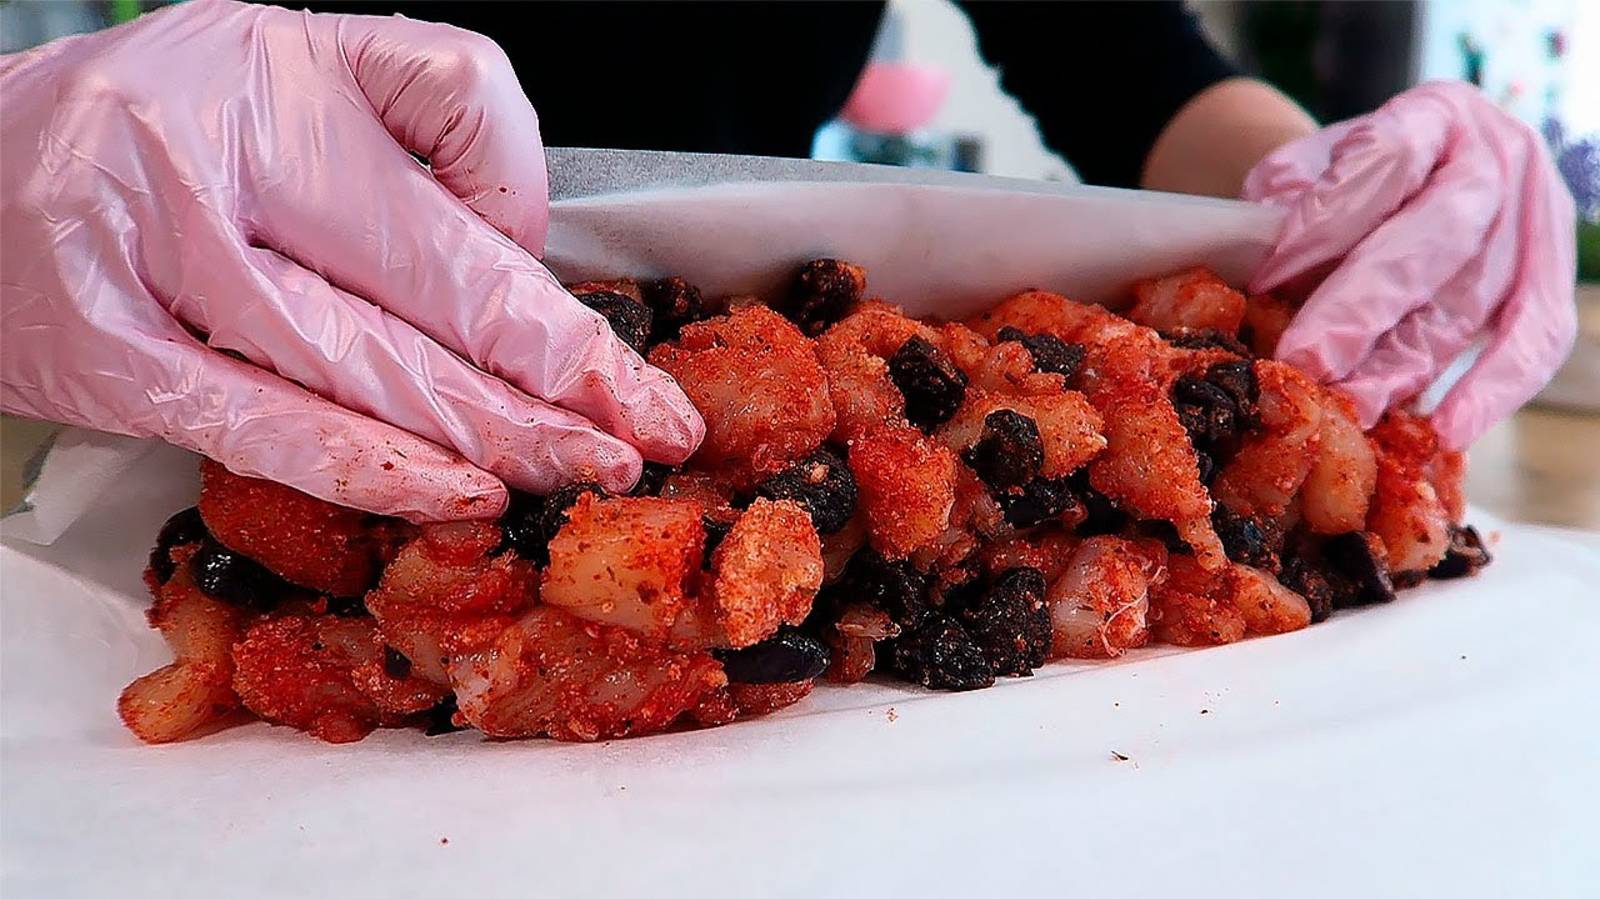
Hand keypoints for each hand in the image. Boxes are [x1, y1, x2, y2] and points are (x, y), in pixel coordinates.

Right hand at [0, 0, 701, 520]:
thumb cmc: (163, 127)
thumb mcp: (298, 70)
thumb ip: (431, 126)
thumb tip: (524, 242)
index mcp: (281, 73)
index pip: (461, 173)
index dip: (563, 301)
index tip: (637, 382)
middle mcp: (214, 155)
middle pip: (426, 287)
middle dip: (551, 385)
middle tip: (642, 446)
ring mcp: (150, 258)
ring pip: (358, 363)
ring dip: (486, 436)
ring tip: (577, 474)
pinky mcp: (101, 354)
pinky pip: (258, 424)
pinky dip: (366, 468)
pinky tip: (455, 494)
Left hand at [1243, 81, 1577, 448]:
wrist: (1405, 180)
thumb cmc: (1343, 182)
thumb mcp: (1307, 170)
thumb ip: (1288, 205)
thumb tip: (1269, 268)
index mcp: (1434, 114)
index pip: (1387, 158)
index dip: (1328, 218)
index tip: (1268, 275)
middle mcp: (1497, 158)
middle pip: (1435, 237)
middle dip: (1365, 307)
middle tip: (1308, 361)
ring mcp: (1533, 217)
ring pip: (1473, 300)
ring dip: (1408, 364)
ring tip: (1350, 406)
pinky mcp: (1548, 277)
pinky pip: (1535, 340)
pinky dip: (1494, 391)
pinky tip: (1446, 431)